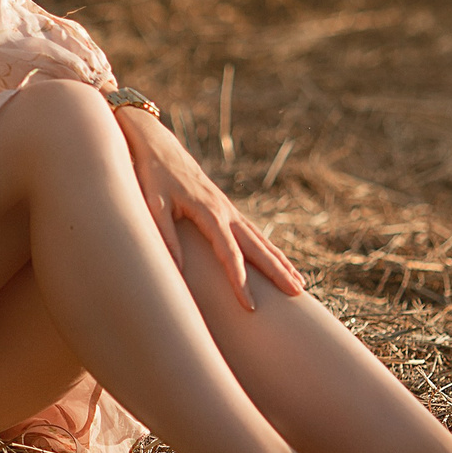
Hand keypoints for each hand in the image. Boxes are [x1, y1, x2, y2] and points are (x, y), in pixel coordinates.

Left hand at [113, 108, 303, 308]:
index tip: (251, 305)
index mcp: (209, 212)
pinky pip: (253, 233)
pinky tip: (280, 263)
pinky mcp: (227, 209)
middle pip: (256, 247)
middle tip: (297, 295)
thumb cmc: (152, 176)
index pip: (229, 254)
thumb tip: (177, 271)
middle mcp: (225, 211)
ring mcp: (229, 209)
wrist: (159, 147)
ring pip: (261, 240)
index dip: (240, 281)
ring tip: (300, 285)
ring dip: (280, 262)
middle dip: (276, 272)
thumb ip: (165, 237)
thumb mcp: (152, 205)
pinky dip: (270, 250)